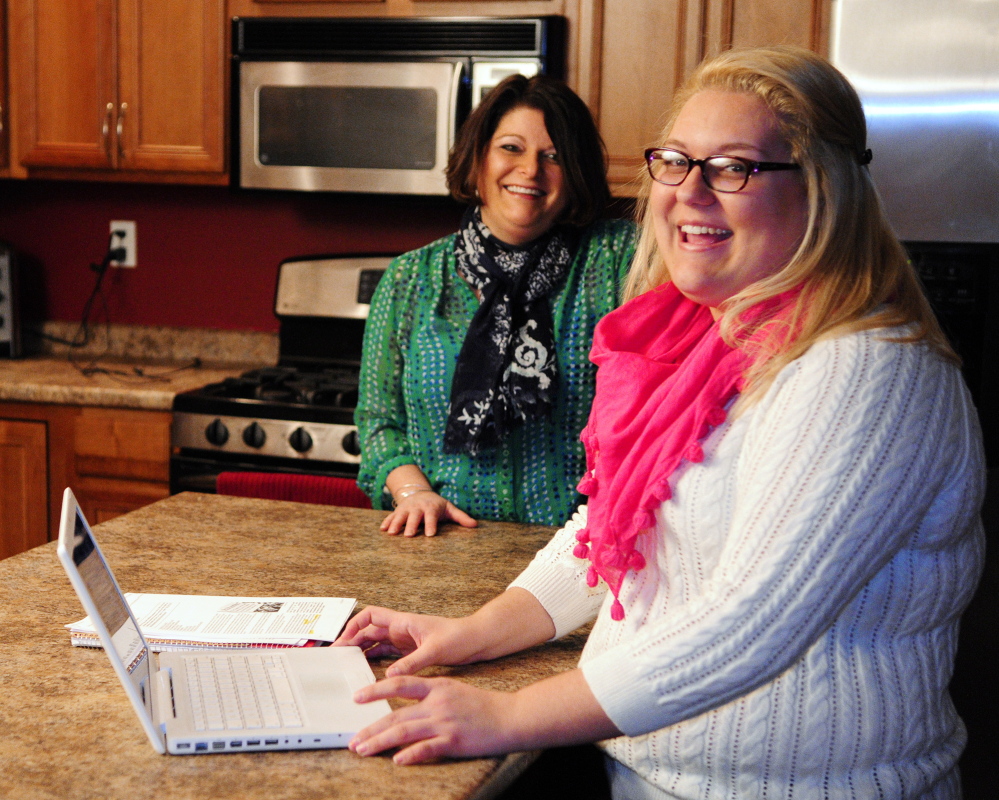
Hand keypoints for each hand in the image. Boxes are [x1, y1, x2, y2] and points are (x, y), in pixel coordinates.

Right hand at [334, 606, 482, 675]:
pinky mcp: (411, 650)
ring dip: (361, 649)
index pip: (371, 616)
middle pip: (369, 630)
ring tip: (346, 662)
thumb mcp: (434, 650)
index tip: (343, 639)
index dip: (354, 624)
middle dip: (352, 639)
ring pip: (376, 642)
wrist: (476, 640)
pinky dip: (374, 658)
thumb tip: (389, 676)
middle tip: (337, 655)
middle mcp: (401, 629)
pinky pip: (387, 653)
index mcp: (404, 622)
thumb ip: (411, 663)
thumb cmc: (459, 637)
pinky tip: (367, 668)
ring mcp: (405, 639)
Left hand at [348, 669, 622, 764]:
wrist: (512, 716)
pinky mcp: (454, 741)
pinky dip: (410, 755)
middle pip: (396, 714)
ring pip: (404, 731)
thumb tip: (405, 706)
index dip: (376, 690)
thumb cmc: (484, 705)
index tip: (357, 697)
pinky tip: (396, 761)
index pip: (400, 685)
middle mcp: (438, 703)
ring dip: (380, 741)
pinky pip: (427, 749)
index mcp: (438, 687)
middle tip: (352, 738)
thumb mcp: (455, 690)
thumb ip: (431, 695)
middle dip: (371, 727)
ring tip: (363, 749)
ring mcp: (445, 722)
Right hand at [380, 490, 476, 536]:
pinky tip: (382, 530)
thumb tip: (475, 525)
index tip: (430, 535)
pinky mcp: (398, 510)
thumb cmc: (438, 505)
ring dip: (396, 523)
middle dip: (411, 525)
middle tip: (408, 535)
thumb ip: (461, 517)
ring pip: (400, 515)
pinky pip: (391, 516)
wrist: (421, 493)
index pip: (431, 516)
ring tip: (392, 533)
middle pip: (414, 516)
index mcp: (431, 507)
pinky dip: (386, 522)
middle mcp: (418, 507)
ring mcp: (406, 508)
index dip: (431, 524)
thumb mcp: (450, 509)